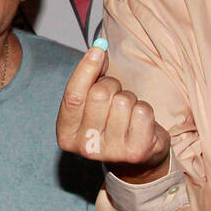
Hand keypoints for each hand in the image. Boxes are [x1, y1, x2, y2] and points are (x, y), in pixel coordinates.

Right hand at [56, 43, 169, 182]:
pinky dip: (144, 110)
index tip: (98, 49)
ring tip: (127, 113)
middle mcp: (85, 147)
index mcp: (66, 134)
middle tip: (115, 96)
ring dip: (130, 99)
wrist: (134, 160)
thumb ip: (90, 77)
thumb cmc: (109, 123)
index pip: (73, 95)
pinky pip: (142, 112)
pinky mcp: (135, 152)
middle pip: (100, 94)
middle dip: (112, 86)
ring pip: (124, 101)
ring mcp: (111, 152)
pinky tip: (140, 123)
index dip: (86, 69)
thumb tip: (98, 50)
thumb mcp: (90, 102)